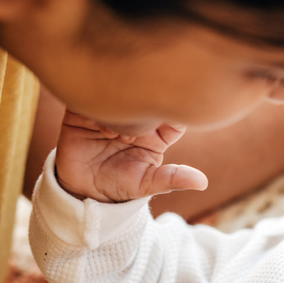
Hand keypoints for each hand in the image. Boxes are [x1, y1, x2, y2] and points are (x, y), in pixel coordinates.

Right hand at [54, 110, 207, 201]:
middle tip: (134, 134)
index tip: (162, 126)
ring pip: (121, 95)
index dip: (171, 115)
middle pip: (147, 98)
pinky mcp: (86, 111)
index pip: (173, 116)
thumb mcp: (145, 185)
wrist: (81, 187)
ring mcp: (112, 113)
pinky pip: (94, 98)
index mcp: (157, 134)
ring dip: (120, 110)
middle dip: (144, 111)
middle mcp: (136, 119)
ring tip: (115, 135)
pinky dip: (99, 108)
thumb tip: (203, 182)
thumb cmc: (118, 184)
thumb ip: (172, 179)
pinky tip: (98, 128)